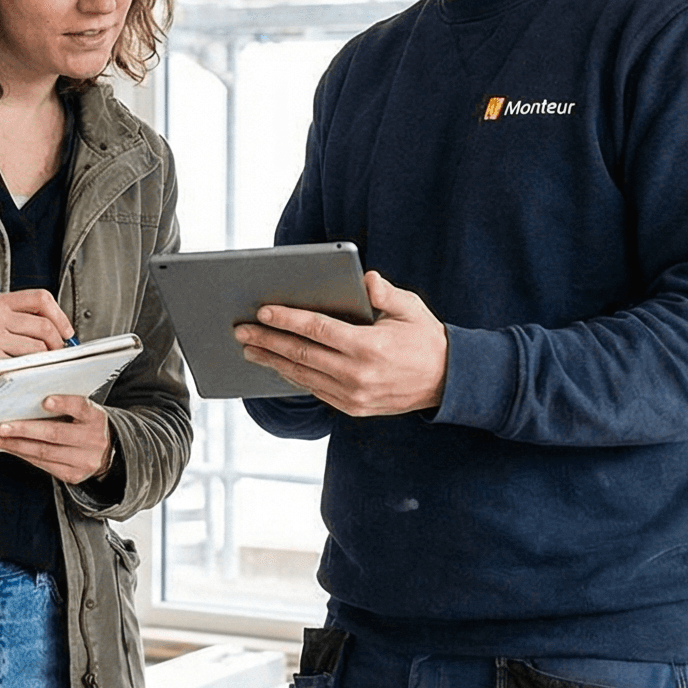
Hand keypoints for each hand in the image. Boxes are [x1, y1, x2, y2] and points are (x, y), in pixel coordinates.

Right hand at [0, 289, 73, 408]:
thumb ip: (23, 321)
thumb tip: (64, 331)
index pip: (41, 298)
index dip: (60, 315)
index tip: (66, 332)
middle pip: (45, 325)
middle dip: (58, 344)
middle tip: (56, 357)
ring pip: (40, 348)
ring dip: (45, 361)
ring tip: (37, 368)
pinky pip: (27, 365)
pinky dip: (32, 372)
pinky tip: (25, 377)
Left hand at [0, 393, 114, 484]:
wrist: (108, 453)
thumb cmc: (85, 424)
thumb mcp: (84, 411)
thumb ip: (65, 404)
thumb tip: (26, 398)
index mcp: (96, 417)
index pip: (80, 407)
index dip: (63, 403)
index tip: (44, 400)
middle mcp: (94, 440)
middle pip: (56, 434)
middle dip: (25, 430)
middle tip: (2, 426)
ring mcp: (85, 461)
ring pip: (45, 453)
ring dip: (17, 445)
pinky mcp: (74, 475)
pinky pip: (44, 465)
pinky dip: (24, 455)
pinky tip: (10, 447)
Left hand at [232, 270, 447, 417]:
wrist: (447, 382)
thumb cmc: (425, 337)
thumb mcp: (411, 309)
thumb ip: (386, 294)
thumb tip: (368, 279)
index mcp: (370, 347)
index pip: (318, 330)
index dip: (287, 319)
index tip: (262, 310)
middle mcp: (358, 374)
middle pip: (301, 354)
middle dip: (267, 340)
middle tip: (240, 330)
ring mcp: (353, 395)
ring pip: (302, 375)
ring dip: (271, 361)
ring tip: (248, 348)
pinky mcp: (351, 407)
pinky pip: (314, 389)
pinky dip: (291, 376)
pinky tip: (275, 364)